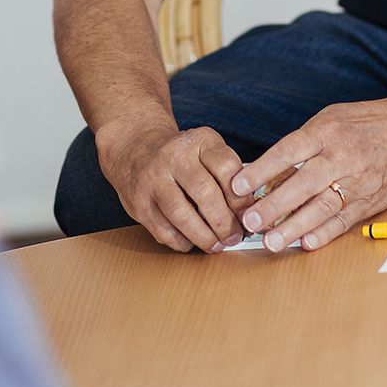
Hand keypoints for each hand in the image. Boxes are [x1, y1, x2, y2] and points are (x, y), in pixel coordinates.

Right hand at [94, 121, 246, 252]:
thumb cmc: (183, 155)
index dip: (242, 197)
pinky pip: (164, 231)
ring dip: (205, 237)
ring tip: (217, 245)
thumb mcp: (207, 149)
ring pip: (182, 216)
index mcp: (199, 141)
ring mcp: (153, 179)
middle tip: (235, 237)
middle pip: (205, 193)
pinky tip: (193, 241)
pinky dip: (183, 242)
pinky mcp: (138, 202)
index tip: (250, 214)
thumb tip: (250, 213)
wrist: (135, 147)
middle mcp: (174, 156)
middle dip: (225, 222)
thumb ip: (229, 174)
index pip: (226, 167)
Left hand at [227, 95, 386, 253]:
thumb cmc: (364, 124)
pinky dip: (325, 233)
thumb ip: (302, 145)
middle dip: (274, 205)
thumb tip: (269, 173)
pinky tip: (306, 243)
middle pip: (303, 184)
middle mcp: (341, 156)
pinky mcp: (371, 199)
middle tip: (249, 222)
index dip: (262, 170)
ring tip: (271, 242)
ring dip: (295, 227)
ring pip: (322, 207)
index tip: (238, 186)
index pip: (288, 151)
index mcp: (326, 132)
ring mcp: (358, 180)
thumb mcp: (330, 120)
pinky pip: (345, 220)